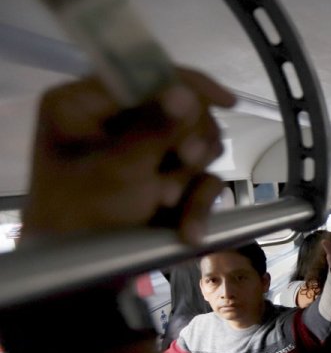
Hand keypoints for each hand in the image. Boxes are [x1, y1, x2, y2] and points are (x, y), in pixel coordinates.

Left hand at [23, 68, 235, 244]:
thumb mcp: (116, 170)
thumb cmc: (82, 217)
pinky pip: (202, 181)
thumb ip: (153, 129)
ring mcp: (145, 153)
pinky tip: (187, 230)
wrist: (83, 279)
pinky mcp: (165, 181)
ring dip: (190, 178)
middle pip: (183, 110)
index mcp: (87, 104)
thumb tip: (186, 92)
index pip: (145, 73)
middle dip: (188, 144)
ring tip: (167, 202)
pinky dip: (198, 205)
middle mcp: (117, 121)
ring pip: (199, 146)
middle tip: (185, 162)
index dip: (188, 84)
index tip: (226, 102)